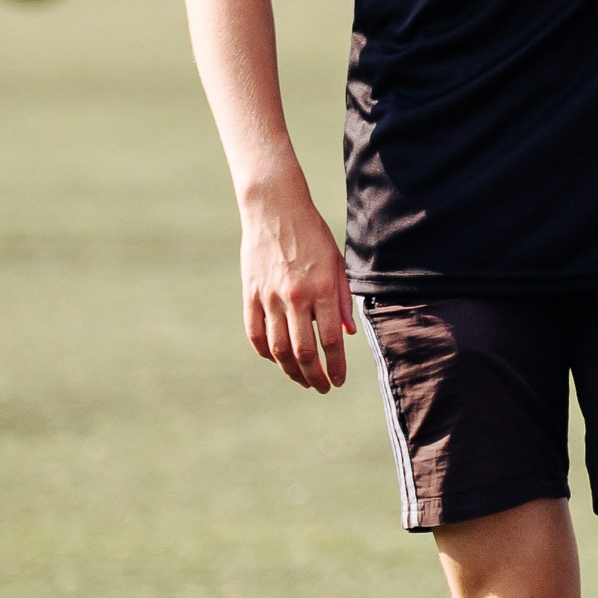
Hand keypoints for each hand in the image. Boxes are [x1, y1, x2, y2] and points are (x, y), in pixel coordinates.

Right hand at [239, 175, 354, 392]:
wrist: (275, 210)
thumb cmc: (313, 235)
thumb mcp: (337, 263)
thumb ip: (342, 300)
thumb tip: (347, 334)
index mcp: (322, 288)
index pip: (330, 341)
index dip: (336, 366)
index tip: (340, 380)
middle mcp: (295, 296)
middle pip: (303, 351)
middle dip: (315, 376)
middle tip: (323, 387)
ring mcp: (269, 297)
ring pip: (277, 348)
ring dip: (291, 370)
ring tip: (302, 379)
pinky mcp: (250, 294)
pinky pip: (255, 333)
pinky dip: (265, 352)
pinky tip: (276, 359)